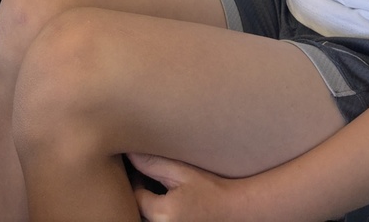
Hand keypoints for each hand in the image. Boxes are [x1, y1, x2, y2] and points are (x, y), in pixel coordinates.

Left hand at [128, 154, 246, 221]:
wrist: (239, 211)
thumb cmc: (212, 189)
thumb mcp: (182, 171)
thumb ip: (153, 163)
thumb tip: (129, 152)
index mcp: (163, 213)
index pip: (135, 197)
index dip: (135, 182)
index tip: (142, 171)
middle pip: (138, 214)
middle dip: (139, 197)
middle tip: (146, 182)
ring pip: (146, 220)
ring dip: (147, 208)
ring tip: (155, 194)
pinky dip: (157, 215)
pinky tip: (166, 205)